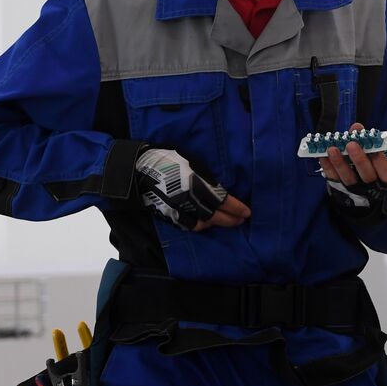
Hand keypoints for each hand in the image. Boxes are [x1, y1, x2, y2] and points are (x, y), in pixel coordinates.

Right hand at [134, 147, 250, 231]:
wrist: (139, 169)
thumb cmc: (168, 160)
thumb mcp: (193, 163)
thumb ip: (207, 179)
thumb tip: (220, 188)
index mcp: (198, 185)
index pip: (224, 201)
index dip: (237, 209)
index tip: (247, 212)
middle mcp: (191, 201)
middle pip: (216, 217)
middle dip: (231, 220)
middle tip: (240, 220)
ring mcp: (179, 211)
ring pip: (203, 224)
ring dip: (215, 224)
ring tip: (223, 221)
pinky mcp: (169, 216)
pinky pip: (188, 226)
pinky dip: (199, 225)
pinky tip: (205, 222)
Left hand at [318, 123, 386, 186]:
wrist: (363, 187)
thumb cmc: (372, 164)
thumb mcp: (375, 153)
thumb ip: (366, 140)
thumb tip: (357, 127)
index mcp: (385, 177)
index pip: (386, 172)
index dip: (380, 161)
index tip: (375, 148)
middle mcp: (371, 185)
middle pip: (367, 174)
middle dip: (359, 159)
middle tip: (351, 145)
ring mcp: (355, 188)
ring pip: (348, 178)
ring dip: (339, 163)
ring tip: (332, 149)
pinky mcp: (340, 188)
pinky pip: (334, 179)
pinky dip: (328, 167)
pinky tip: (323, 156)